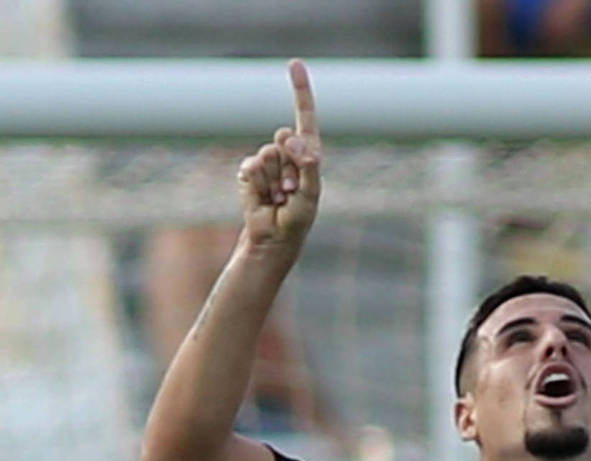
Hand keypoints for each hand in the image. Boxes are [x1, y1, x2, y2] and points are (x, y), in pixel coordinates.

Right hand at [236, 60, 320, 256]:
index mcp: (307, 154)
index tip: (294, 63)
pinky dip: (258, 185)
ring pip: (267, 154)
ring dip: (274, 180)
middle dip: (289, 166)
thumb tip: (297, 142)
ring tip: (278, 197)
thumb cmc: (298, 218)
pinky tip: (263, 198)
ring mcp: (267, 161)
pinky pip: (251, 167)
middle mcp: (287, 153)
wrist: (272, 237)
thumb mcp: (310, 194)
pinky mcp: (249, 171)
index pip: (304, 117)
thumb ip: (308, 167)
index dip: (300, 91)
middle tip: (291, 190)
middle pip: (284, 138)